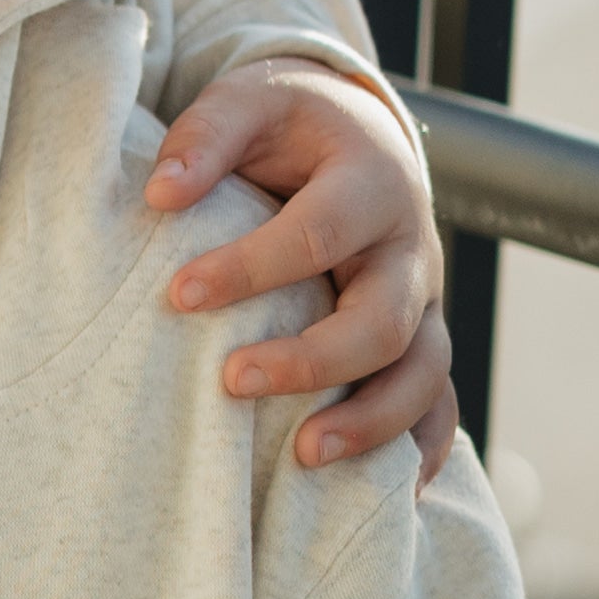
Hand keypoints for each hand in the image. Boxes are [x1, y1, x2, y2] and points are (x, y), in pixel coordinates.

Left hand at [147, 61, 459, 483]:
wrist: (358, 134)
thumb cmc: (292, 126)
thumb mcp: (251, 101)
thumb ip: (207, 135)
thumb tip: (161, 193)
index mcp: (371, 183)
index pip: (316, 235)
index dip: (249, 270)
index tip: (178, 296)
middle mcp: (409, 251)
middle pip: (382, 322)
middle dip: (310, 363)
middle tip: (230, 382)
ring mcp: (423, 304)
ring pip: (422, 375)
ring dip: (370, 423)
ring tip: (302, 456)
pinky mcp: (420, 341)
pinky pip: (438, 406)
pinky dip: (420, 452)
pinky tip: (388, 496)